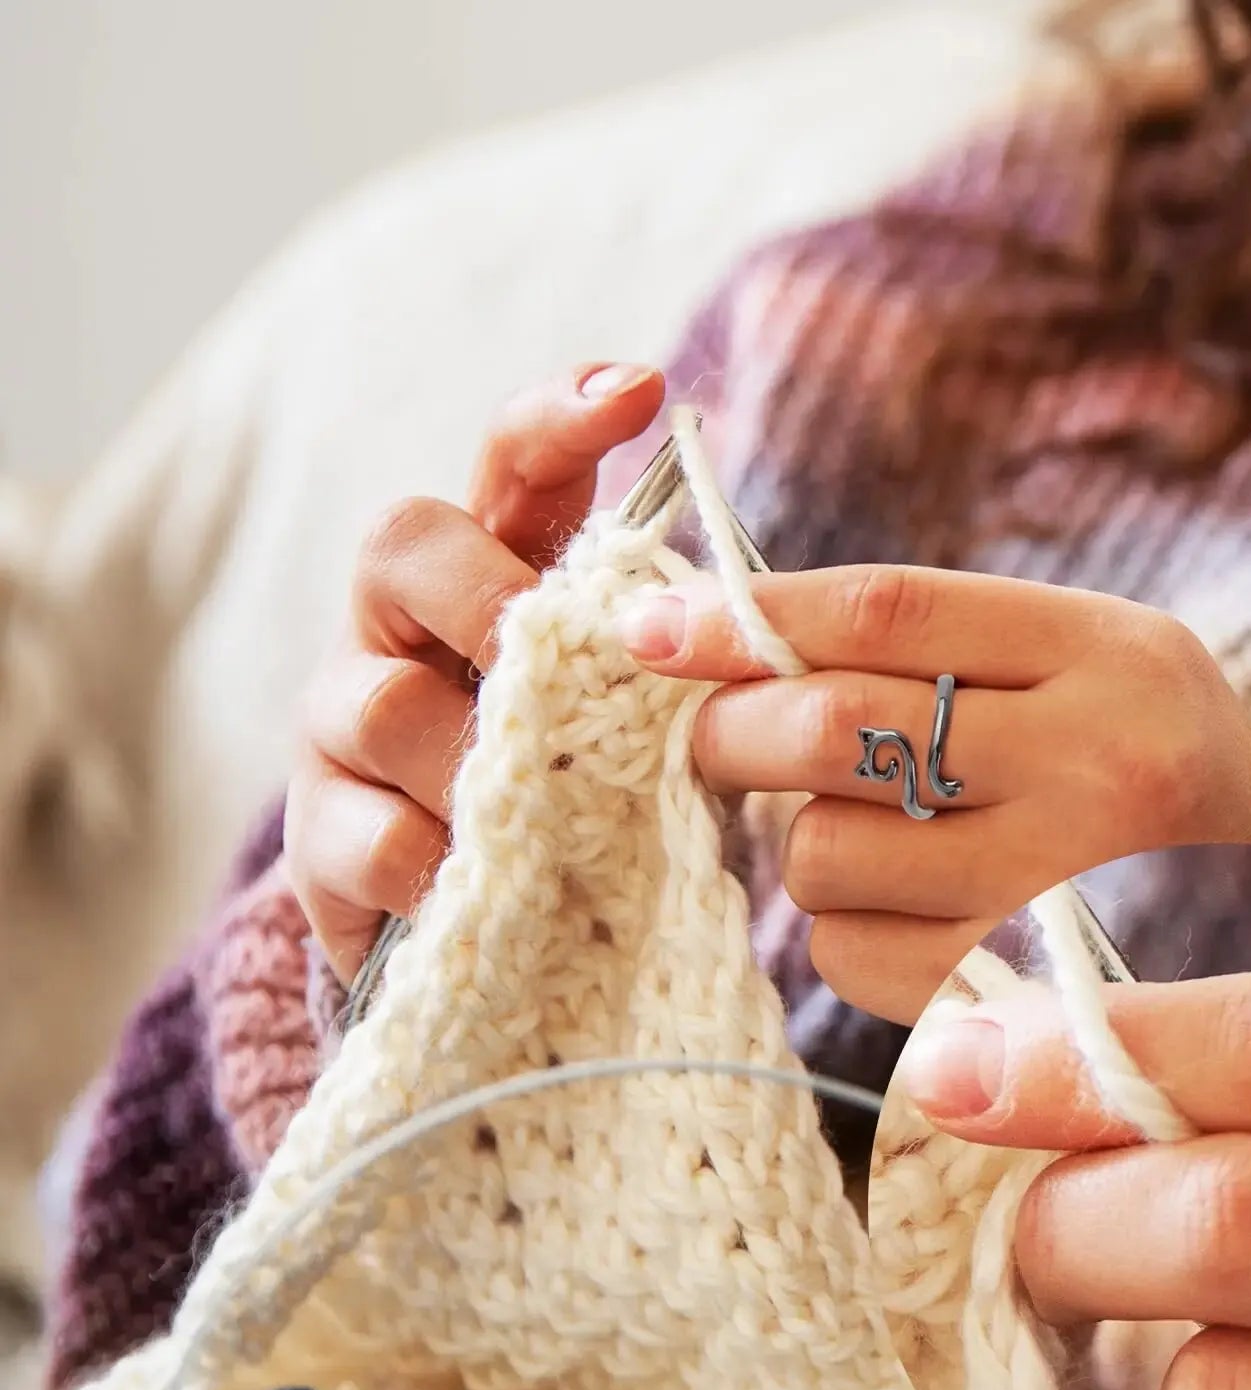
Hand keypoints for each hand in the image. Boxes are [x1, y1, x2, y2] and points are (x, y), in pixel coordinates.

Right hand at [284, 363, 665, 981]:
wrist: (496, 937)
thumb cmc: (583, 806)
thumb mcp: (639, 731)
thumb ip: (666, 678)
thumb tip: (727, 643)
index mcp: (494, 587)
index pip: (512, 471)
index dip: (561, 420)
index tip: (639, 389)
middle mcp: (401, 634)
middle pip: (402, 542)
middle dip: (482, 598)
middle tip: (539, 664)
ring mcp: (345, 731)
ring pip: (383, 703)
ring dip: (471, 762)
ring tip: (541, 820)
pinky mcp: (319, 840)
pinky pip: (371, 836)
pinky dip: (441, 865)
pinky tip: (483, 888)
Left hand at [622, 566, 1250, 1024]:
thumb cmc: (1166, 798)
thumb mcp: (1097, 679)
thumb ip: (944, 651)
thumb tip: (733, 641)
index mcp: (1114, 654)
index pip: (887, 611)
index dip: (745, 614)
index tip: (646, 622)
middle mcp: (1103, 765)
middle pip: (836, 730)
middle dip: (735, 732)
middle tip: (718, 738)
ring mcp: (1068, 894)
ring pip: (823, 855)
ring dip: (802, 849)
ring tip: (874, 839)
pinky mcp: (1025, 1003)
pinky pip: (851, 958)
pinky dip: (844, 933)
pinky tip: (909, 915)